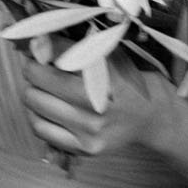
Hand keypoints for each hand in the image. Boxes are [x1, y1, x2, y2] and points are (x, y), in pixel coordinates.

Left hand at [21, 55, 182, 158]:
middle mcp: (96, 102)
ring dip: (32, 90)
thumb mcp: (108, 54)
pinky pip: (40, 129)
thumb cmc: (127, 80)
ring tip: (43, 87)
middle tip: (39, 66)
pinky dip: (36, 115)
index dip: (39, 45)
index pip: (54, 51)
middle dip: (33, 67)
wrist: (155, 118)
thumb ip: (73, 46)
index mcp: (104, 73)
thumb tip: (34, 40)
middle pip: (37, 76)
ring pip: (34, 101)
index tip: (35, 44)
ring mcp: (91, 129)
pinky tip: (45, 108)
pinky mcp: (87, 148)